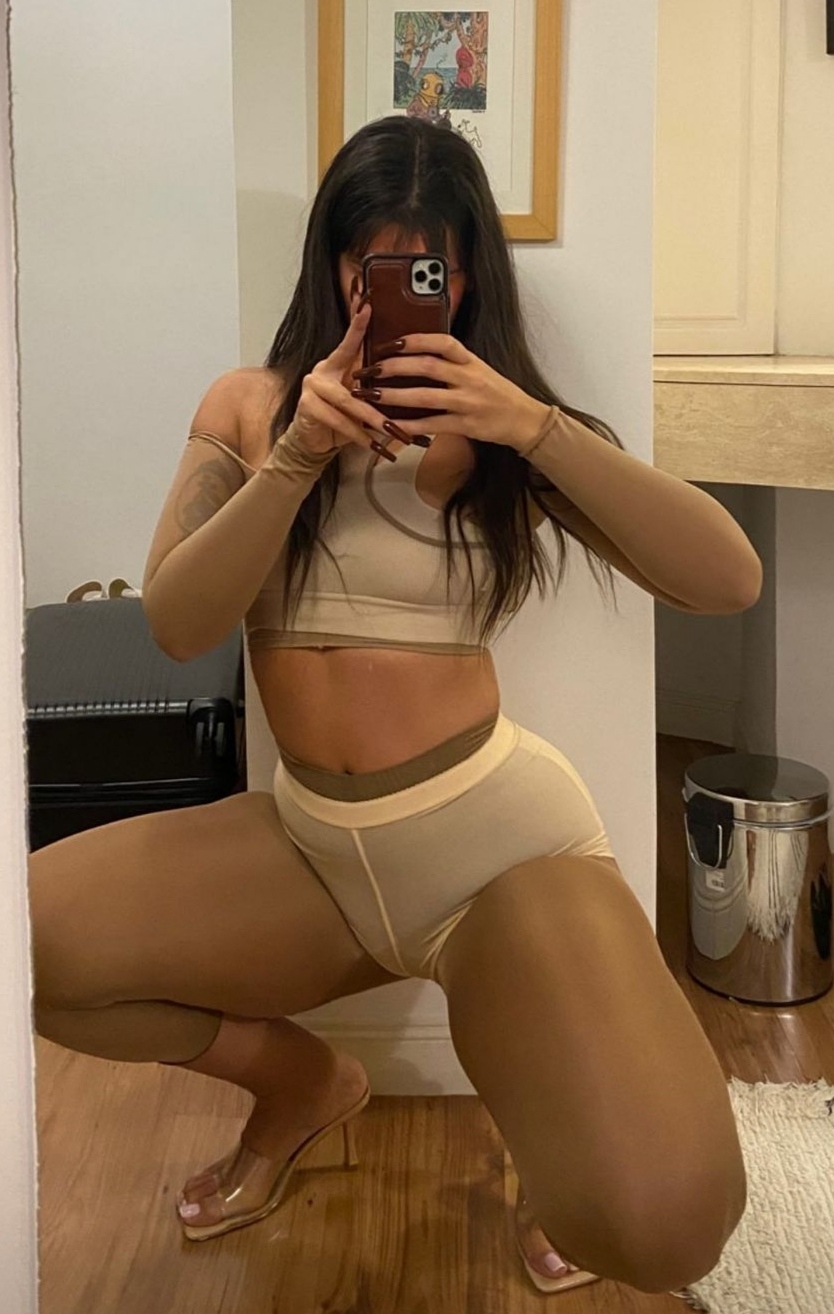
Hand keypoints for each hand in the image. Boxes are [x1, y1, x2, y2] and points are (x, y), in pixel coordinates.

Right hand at [293, 304, 408, 460]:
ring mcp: (312, 386)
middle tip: (405, 402)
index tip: (368, 305)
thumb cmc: (340, 418)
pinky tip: (374, 445)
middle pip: (356, 379)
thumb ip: (373, 389)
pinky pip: (339, 420)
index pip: (350, 341)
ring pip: (349, 402)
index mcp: (337, 362)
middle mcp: (322, 369)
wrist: (313, 441)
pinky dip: (359, 434)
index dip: (358, 324)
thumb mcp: (359, 401)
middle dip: (383, 398)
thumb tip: (408, 387)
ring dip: (374, 420)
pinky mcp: (307, 405)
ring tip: (395, 432)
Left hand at [350, 334, 550, 449]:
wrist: (523, 419)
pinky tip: (391, 425)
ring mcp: (467, 403)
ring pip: (425, 397)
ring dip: (395, 395)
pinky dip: (410, 425)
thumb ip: (452, 362)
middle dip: (395, 367)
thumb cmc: (496, 393)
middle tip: (370, 369)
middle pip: (427, 367)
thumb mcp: (478, 369)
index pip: (442, 342)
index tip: (391, 341)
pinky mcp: (466, 426)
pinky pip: (432, 425)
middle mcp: (469, 378)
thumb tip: (418, 353)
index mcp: (471, 361)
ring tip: (371, 395)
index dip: (416, 339)